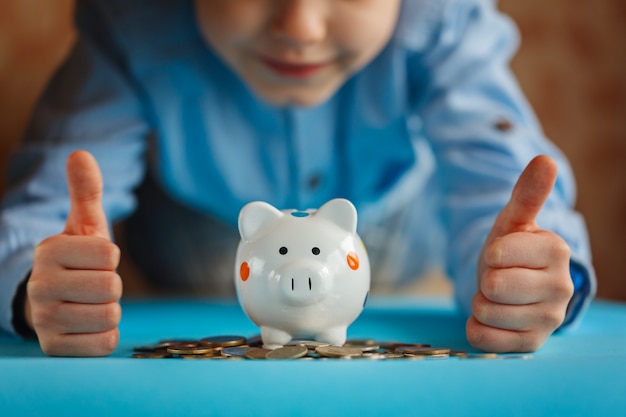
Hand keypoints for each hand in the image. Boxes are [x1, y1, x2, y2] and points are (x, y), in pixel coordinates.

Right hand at [26, 150, 121, 355]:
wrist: (55, 300)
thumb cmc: (78, 259)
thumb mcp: (83, 225)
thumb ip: (85, 191)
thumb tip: (81, 154)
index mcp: (48, 250)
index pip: (109, 255)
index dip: (110, 259)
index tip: (94, 260)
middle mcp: (39, 285)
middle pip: (112, 288)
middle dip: (111, 286)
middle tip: (93, 284)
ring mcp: (44, 319)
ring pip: (110, 316)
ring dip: (109, 310)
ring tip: (89, 303)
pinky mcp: (54, 348)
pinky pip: (103, 343)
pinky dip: (104, 335)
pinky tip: (87, 325)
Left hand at [466, 155, 573, 351]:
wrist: (512, 284)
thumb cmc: (510, 250)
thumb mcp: (513, 220)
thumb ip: (527, 193)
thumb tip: (545, 160)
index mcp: (556, 251)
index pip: (497, 255)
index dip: (490, 254)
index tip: (501, 254)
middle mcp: (561, 287)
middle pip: (492, 286)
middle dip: (484, 280)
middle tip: (498, 277)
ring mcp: (549, 319)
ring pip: (485, 313)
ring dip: (480, 303)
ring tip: (497, 296)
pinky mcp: (532, 344)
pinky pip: (485, 339)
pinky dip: (477, 328)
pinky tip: (493, 318)